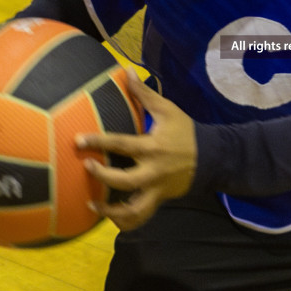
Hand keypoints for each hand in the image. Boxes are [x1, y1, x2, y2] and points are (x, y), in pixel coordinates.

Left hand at [78, 71, 196, 230]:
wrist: (212, 158)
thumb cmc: (186, 132)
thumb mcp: (167, 109)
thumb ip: (144, 94)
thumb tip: (127, 71)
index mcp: (152, 147)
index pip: (121, 144)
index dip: (99, 142)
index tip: (78, 141)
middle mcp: (153, 171)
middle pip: (123, 180)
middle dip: (102, 176)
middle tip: (86, 167)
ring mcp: (156, 189)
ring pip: (133, 210)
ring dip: (110, 211)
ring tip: (92, 204)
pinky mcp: (159, 200)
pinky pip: (140, 217)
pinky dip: (124, 220)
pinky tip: (108, 214)